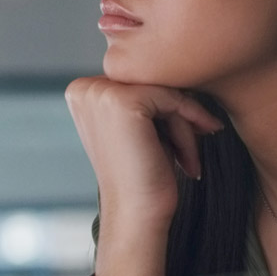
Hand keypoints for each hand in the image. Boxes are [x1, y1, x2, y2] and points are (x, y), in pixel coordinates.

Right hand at [65, 76, 223, 218]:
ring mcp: (101, 92)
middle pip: (151, 83)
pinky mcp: (123, 101)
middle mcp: (84, 88)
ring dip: (185, 125)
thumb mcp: (137, 128)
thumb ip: (142, 96)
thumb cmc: (142, 176)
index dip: (167, 110)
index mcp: (81, 92)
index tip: (190, 136)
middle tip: (195, 148)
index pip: (138, 83)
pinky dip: (189, 124)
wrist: (136, 214)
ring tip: (190, 158)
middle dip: (178, 116)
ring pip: (164, 90)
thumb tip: (178, 61)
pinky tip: (192, 156)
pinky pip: (172, 98)